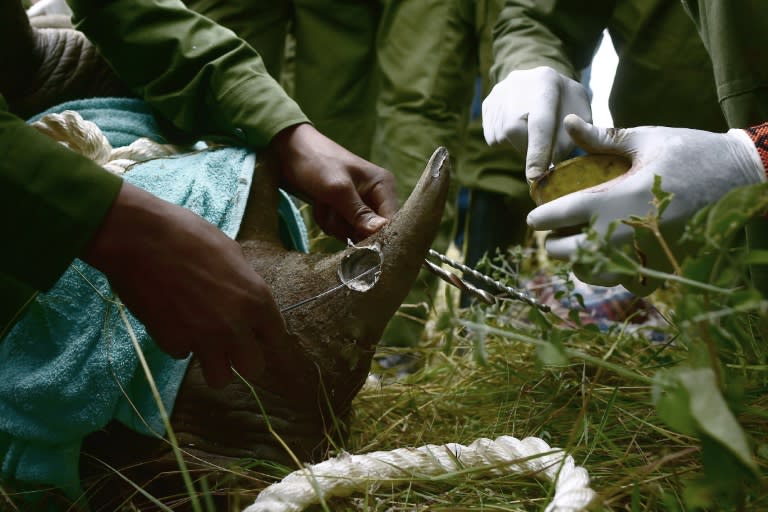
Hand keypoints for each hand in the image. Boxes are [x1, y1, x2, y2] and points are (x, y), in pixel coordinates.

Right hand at [82, 182, 286, 386]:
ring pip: (220, 379)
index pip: (277, 339)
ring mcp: (203, 339)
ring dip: (215, 365)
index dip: (267, 339)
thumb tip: (246, 300)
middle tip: (231, 344)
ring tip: (204, 344)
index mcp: (256, 300)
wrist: (138, 238)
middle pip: (254, 368)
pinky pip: (184, 355)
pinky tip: (172, 320)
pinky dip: (180, 343)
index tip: (258, 338)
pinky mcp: (172, 343)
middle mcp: (235, 326)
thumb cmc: (188, 235)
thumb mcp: (231, 253)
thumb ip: (244, 284)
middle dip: (243, 359)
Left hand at [271, 123, 397, 240]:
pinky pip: (341, 230)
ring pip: (354, 233)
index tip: (354, 233)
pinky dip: (328, 221)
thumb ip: (359, 212)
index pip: (391, 222)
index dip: (376, 234)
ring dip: (334, 223)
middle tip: (332, 208)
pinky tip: (321, 205)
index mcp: (383, 185)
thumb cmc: (316, 163)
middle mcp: (377, 196)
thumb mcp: (337, 189)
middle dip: (347, 225)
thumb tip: (382, 231)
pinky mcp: (346, 211)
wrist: (289, 152)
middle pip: (372, 231)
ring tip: (324, 203)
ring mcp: (361, 205)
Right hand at [482, 66, 591, 181]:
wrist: (542, 80)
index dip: (538, 153)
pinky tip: (520, 125)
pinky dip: (508, 139)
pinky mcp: (487, 104)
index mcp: (547, 84)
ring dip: (520, 144)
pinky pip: (494, 136)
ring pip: (504, 139)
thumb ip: (572, 137)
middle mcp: (517, 86)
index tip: (535, 177)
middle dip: (532, 148)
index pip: (540, 125)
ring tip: (533, 127)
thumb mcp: (581, 113)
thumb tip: (551, 164)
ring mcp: (498, 94)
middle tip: (544, 142)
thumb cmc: (567, 102)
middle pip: (518, 134)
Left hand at [527, 114, 765, 293]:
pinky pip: (625, 283)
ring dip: (579, 261)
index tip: (534, 217)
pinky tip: (610, 258)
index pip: (564, 215)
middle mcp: (629, 233)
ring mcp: (646, 255)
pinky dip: (611, 274)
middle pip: (570, 253)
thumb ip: (602, 138)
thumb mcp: (647, 139)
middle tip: (554, 232)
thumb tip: (566, 124)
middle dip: (555, 244)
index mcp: (620, 198)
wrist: (744, 180)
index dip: (542, 217)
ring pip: (594, 273)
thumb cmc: (693, 153)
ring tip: (579, 245)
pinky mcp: (664, 268)